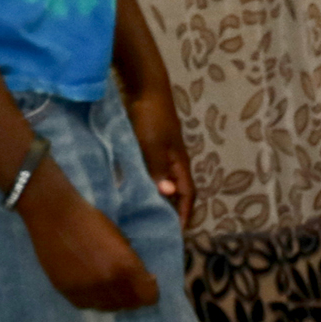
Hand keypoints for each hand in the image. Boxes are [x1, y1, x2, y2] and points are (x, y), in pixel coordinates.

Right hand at [20, 175, 161, 312]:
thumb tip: (144, 278)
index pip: (149, 297)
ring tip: (106, 283)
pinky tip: (89, 284)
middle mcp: (108, 282)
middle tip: (124, 282)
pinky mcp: (67, 291)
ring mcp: (86, 289)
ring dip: (112, 298)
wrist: (53, 213)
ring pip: (109, 308)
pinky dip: (92, 298)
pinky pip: (88, 305)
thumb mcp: (120, 238)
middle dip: (132, 295)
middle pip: (130, 305)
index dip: (149, 290)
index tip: (145, 281)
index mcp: (125, 266)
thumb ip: (132, 261)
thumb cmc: (89, 220)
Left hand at [123, 73, 194, 233]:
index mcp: (180, 165)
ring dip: (158, 200)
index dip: (183, 215)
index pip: (187, 197)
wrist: (145, 87)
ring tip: (145, 216)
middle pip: (177, 194)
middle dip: (171, 212)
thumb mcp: (153, 144)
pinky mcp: (150, 148)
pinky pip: (151, 174)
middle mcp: (175, 163)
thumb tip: (168, 195)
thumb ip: (159, 169)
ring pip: (164, 184)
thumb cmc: (151, 116)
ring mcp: (163, 156)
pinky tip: (133, 190)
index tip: (175, 234)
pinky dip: (146, 185)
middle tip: (158, 229)